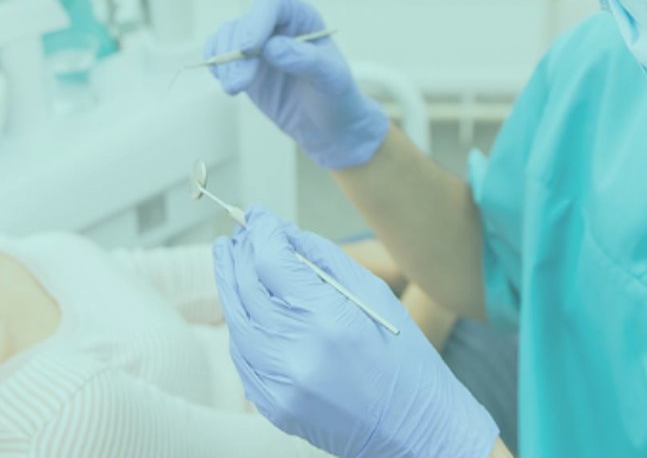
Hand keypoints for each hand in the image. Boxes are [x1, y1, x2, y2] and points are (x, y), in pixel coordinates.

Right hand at [204, 0, 388, 169]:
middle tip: (240, 84)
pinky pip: (221, 57)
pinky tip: (228, 84)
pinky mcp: (245, 67)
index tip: (249, 49)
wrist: (331, 128)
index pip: (271, 5)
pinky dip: (218, 68)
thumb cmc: (337, 97)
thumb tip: (271, 47)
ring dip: (225, 64)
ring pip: (227, 39)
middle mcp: (276, 26)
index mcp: (301, 18)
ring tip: (234, 90)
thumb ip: (305, 60)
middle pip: (243, 24)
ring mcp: (258, 47)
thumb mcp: (331, 78)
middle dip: (236, 52)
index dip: (256, 22)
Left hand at [213, 209, 499, 457]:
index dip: (261, 231)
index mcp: (328, 319)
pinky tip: (245, 310)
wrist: (416, 430)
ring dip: (230, 288)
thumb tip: (285, 233)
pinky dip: (241, 328)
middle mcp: (297, 352)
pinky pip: (243, 358)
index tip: (258, 216)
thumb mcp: (374, 296)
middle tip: (237, 234)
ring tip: (230, 263)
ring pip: (236, 323)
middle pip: (246, 288)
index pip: (272, 260)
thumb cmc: (404, 360)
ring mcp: (280, 385)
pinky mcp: (273, 407)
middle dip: (238, 254)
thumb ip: (324, 259)